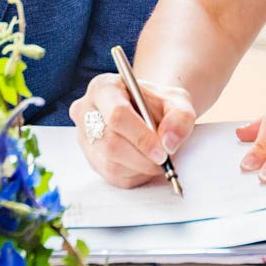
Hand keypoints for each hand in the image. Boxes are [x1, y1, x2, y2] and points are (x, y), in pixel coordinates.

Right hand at [69, 72, 197, 188]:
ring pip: (111, 163)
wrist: (148, 113)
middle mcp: (86, 111)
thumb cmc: (158, 104)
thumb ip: (180, 116)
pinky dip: (136, 174)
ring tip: (157, 157)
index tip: (163, 151)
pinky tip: (145, 162)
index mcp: (103, 88)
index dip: (142, 137)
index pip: (117, 115)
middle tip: (165, 159)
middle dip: (144, 156)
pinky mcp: (91, 159)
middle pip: (111, 143)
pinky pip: (113, 176)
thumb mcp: (176, 100)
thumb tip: (169, 142)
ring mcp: (85, 138)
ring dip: (141, 167)